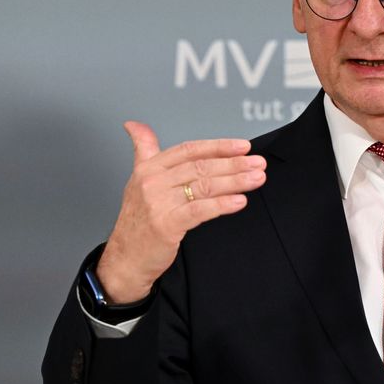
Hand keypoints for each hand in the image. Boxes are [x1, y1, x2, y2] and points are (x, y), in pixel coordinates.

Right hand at [96, 121, 266, 303]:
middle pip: (201, 167)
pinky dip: (222, 204)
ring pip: (204, 186)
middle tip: (258, 164)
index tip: (243, 146)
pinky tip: (240, 201)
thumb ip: (143, 149)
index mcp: (149, 167)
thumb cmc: (138, 221)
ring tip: (256, 179)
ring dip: (235, 181)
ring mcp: (158, 202)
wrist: (125, 259)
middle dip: (234, 164)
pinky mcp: (166, 224)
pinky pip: (200, 210)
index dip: (219, 146)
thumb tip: (134, 124)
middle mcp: (152, 181)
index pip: (190, 149)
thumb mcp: (137, 180)